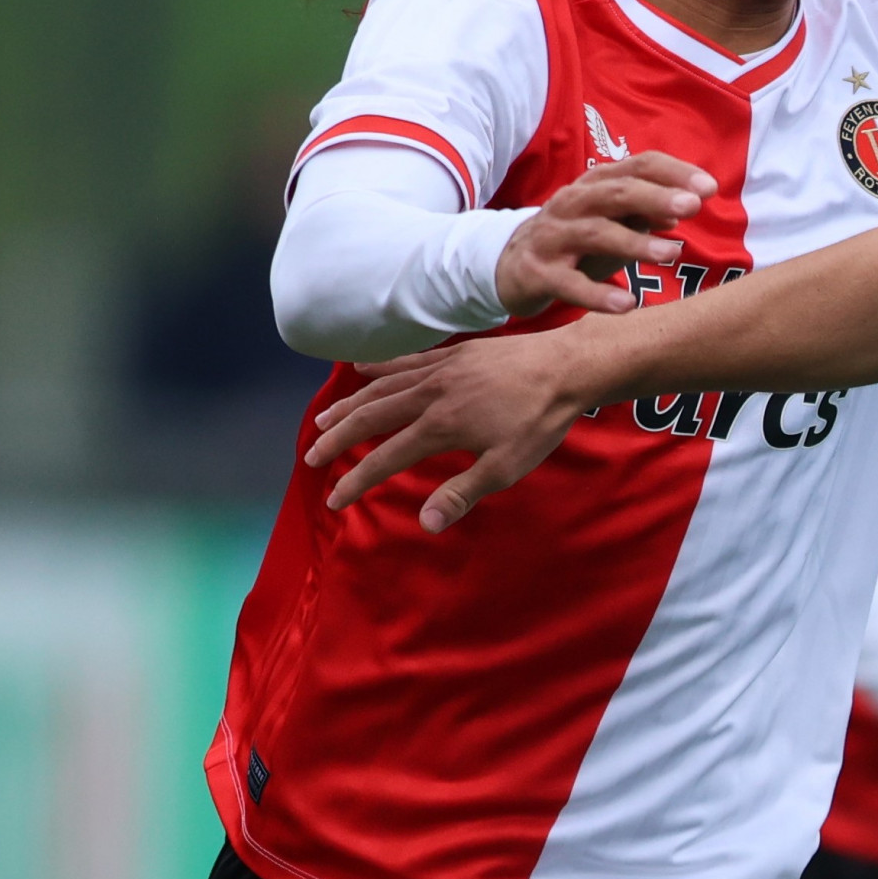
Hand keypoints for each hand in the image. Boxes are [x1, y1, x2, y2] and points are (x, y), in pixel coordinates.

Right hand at [306, 330, 593, 532]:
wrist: (566, 368)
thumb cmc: (540, 423)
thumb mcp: (505, 468)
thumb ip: (461, 493)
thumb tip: (425, 524)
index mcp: (440, 427)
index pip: (385, 458)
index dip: (356, 480)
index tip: (334, 499)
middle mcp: (430, 394)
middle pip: (371, 417)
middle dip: (338, 439)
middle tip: (311, 457)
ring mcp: (440, 370)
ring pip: (382, 387)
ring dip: (350, 405)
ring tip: (325, 419)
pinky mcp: (453, 354)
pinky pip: (405, 361)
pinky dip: (379, 368)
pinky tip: (361, 370)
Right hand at [492, 152, 712, 319]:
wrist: (510, 267)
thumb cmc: (576, 242)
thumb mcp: (614, 223)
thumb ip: (647, 213)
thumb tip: (688, 203)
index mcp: (594, 186)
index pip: (636, 167)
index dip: (672, 173)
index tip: (709, 187)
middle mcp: (572, 204)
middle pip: (615, 193)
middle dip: (655, 197)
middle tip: (692, 207)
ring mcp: (552, 238)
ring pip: (595, 233)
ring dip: (635, 243)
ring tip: (672, 254)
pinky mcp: (538, 273)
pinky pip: (569, 284)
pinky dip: (598, 294)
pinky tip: (627, 305)